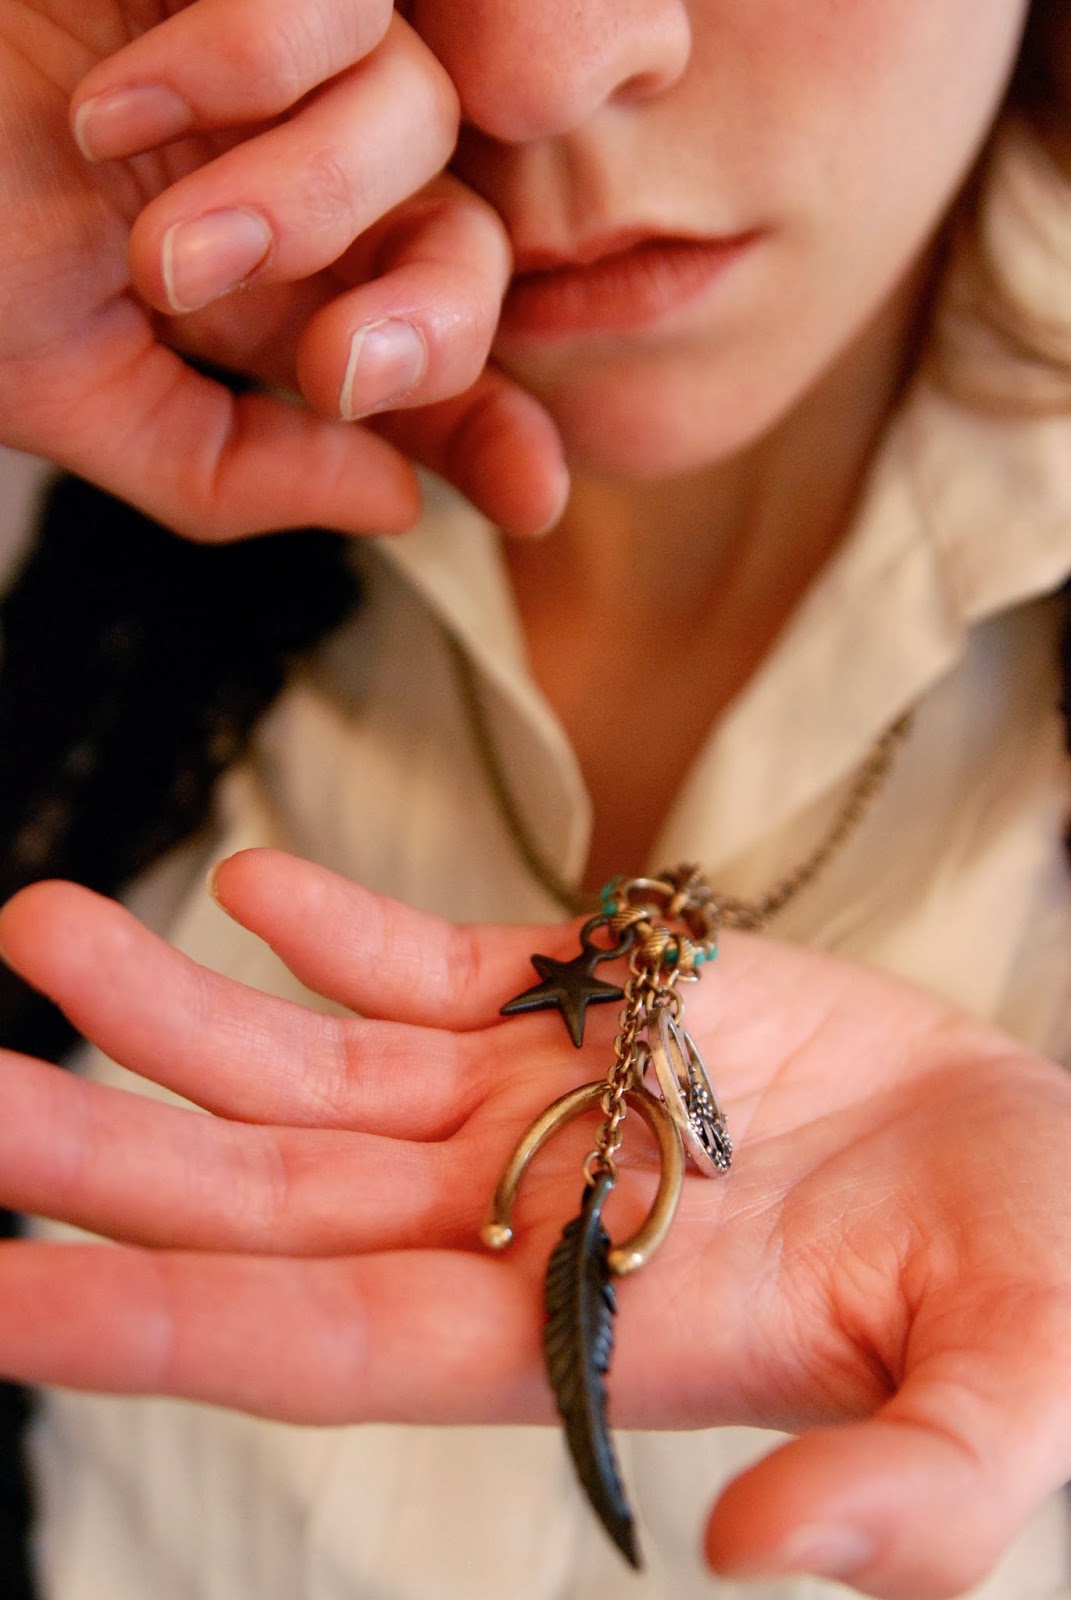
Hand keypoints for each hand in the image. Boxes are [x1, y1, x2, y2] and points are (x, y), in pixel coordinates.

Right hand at [0, 2, 565, 537]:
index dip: (492, 424)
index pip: (423, 361)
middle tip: (335, 373)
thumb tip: (399, 502)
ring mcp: (266, 58)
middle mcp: (286, 174)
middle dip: (437, 324)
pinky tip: (123, 104)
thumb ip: (237, 470)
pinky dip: (252, 58)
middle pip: (468, 241)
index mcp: (262, 293)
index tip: (532, 496)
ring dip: (308, 202)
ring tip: (163, 247)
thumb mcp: (77, 397)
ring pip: (418, 118)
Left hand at [1, 850, 1069, 1599]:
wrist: (1056, 1157)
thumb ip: (910, 1500)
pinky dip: (339, 930)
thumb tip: (759, 1559)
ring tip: (44, 929)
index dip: (146, 1325)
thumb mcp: (1014, 1396)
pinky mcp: (597, 1002)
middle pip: (262, 1195)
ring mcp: (543, 1104)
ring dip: (177, 1008)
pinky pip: (434, 965)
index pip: (314, 1341)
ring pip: (312, 1065)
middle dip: (100, 1154)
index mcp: (580, 1337)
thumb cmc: (1041, 1287)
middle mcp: (520, 1224)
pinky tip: (253, 888)